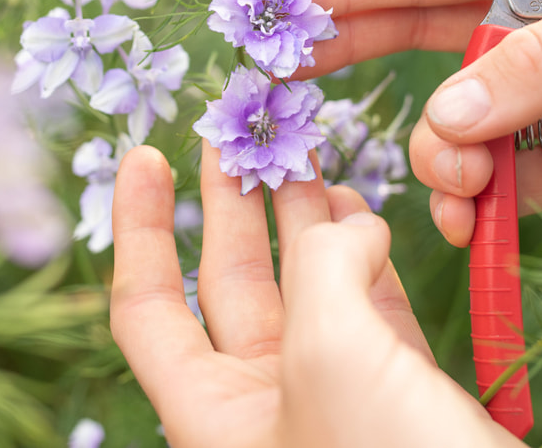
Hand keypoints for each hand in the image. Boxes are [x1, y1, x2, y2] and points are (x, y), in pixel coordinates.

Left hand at [109, 141, 523, 447]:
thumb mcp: (330, 356)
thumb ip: (322, 270)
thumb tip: (351, 226)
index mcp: (214, 414)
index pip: (147, 307)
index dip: (140, 228)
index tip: (145, 156)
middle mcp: (263, 405)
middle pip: (228, 282)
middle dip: (232, 203)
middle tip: (240, 127)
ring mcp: (334, 398)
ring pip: (306, 288)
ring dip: (304, 219)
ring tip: (303, 151)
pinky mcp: (401, 394)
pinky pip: (368, 306)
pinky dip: (364, 254)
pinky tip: (360, 209)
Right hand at [298, 0, 541, 244]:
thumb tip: (446, 121)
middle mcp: (538, 31)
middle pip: (419, 39)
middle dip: (352, 56)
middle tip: (282, 76)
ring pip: (455, 127)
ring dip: (437, 152)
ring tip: (454, 172)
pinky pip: (496, 188)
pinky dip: (468, 203)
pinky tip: (465, 213)